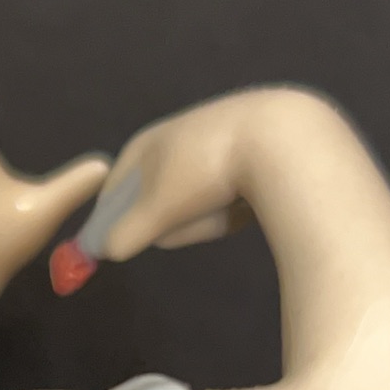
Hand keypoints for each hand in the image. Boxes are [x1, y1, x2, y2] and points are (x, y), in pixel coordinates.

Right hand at [82, 89, 304, 260]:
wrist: (284, 139)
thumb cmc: (207, 170)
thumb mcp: (158, 208)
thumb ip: (126, 233)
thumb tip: (106, 251)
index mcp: (145, 144)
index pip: (112, 191)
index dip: (112, 222)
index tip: (117, 246)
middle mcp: (174, 138)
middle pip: (155, 201)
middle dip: (172, 220)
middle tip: (187, 220)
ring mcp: (213, 142)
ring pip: (193, 202)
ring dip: (206, 217)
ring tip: (226, 210)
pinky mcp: (248, 151)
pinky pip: (227, 196)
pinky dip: (235, 206)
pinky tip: (250, 204)